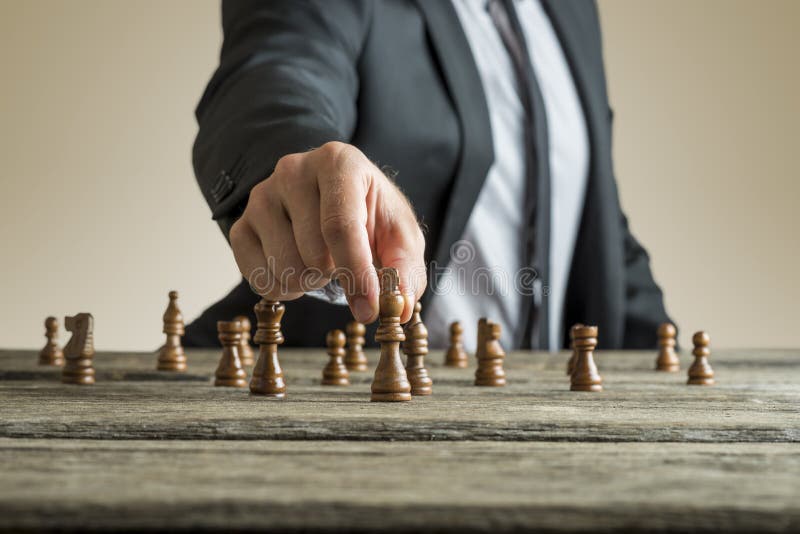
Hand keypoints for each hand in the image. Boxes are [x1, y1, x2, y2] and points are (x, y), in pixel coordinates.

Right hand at [229, 142, 425, 323]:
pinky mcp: (241, 224)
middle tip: (344, 262)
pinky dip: (283, 288)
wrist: (337, 203)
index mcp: (338, 162)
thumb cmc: (371, 217)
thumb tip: (398, 305)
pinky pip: (258, 277)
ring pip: (284, 266)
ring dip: (310, 282)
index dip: (356, 273)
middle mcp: (293, 170)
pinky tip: (299, 268)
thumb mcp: (401, 237)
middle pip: (312, 252)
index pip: (340, 225)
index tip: (369, 309)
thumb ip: (405, 269)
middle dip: (336, 275)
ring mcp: (261, 196)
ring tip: (322, 262)